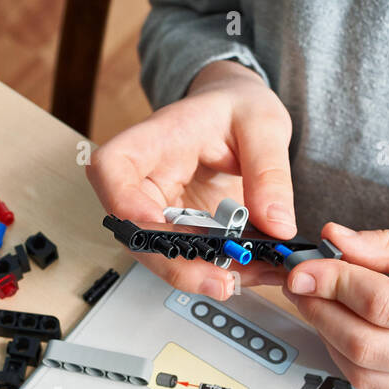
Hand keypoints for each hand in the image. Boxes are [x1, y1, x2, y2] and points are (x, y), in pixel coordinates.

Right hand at [86, 60, 295, 299]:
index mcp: (154, 139)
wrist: (238, 116)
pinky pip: (187, 259)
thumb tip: (277, 224)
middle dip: (174, 263)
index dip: (124, 201)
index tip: (155, 223)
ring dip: (199, 275)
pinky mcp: (178, 230)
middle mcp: (145, 179)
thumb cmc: (237, 108)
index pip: (111, 168)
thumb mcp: (263, 125)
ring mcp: (158, 209)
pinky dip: (217, 271)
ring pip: (159, 254)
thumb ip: (269, 173)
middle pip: (133, 229)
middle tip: (219, 280)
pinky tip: (249, 273)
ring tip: (245, 278)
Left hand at [283, 220, 388, 388]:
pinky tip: (351, 326)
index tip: (305, 266)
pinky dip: (353, 357)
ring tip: (322, 300)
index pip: (382, 306)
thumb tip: (334, 242)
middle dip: (321, 310)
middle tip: (303, 281)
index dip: (333, 284)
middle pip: (364, 345)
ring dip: (330, 335)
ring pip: (363, 374)